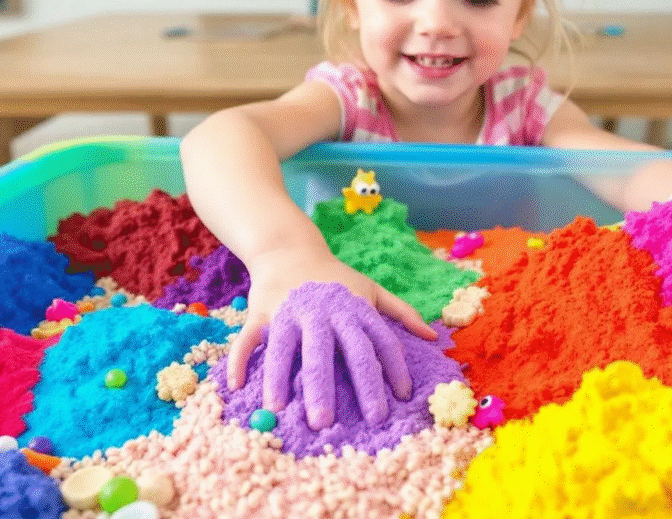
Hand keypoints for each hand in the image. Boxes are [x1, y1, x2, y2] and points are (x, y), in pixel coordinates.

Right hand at [224, 247, 436, 428]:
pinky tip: (239, 387)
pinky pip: (250, 339)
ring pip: (287, 348)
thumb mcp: (370, 289)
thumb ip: (400, 312)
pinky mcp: (262, 313)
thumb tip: (432, 336)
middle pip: (330, 352)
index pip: (377, 342)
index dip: (390, 369)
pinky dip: (240, 360)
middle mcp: (323, 312)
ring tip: (284, 411)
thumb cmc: (335, 277)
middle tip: (332, 422)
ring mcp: (290, 312)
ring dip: (282, 379)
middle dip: (330, 386)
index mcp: (353, 308)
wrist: (289, 249)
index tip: (399, 399)